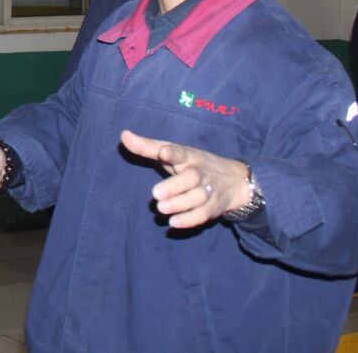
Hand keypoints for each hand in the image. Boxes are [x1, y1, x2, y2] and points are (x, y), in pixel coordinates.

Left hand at [119, 129, 251, 228]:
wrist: (234, 180)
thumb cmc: (193, 163)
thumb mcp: (173, 152)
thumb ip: (147, 147)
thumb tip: (123, 135)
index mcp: (188, 156)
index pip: (181, 153)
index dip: (173, 152)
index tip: (164, 153)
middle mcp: (200, 172)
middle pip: (191, 178)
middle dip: (175, 186)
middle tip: (156, 194)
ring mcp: (208, 190)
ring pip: (198, 197)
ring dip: (180, 204)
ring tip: (161, 208)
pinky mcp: (213, 207)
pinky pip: (203, 214)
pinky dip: (189, 220)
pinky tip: (173, 223)